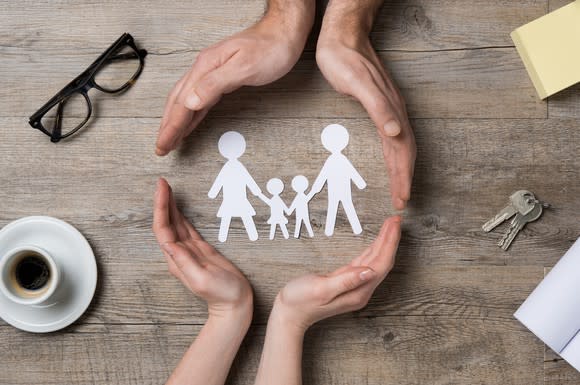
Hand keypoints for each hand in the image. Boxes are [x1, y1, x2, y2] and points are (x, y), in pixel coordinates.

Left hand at [153, 178, 252, 320]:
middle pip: (165, 223)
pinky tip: (177, 206)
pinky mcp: (199, 249)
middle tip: (162, 182)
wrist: (234, 304)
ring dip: (169, 206)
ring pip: (174, 223)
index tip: (162, 189)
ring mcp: (189, 251)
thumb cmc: (222, 294)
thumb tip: (169, 244)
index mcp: (177, 260)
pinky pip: (186, 227)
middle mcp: (179, 254)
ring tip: (166, 188)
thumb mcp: (203, 279)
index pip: (163, 229)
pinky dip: (180, 214)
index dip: (161, 208)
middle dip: (162, 201)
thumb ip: (185, 262)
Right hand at [156, 5, 313, 155]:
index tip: (162, 144)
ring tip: (169, 139)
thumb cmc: (270, 47)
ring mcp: (212, 73)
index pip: (181, 102)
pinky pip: (199, 100)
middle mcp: (205, 69)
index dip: (171, 126)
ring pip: (186, 101)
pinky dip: (191, 115)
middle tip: (161, 147)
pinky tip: (189, 122)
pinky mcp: (221, 78)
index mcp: (206, 67)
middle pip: (177, 102)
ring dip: (176, 122)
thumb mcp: (244, 67)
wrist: (284, 33)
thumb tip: (190, 102)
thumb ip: (215, 84)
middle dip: (167, 126)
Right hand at [273, 216, 400, 331]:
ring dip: (383, 243)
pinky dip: (373, 249)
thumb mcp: (321, 289)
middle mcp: (361, 291)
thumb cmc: (300, 301)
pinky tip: (377, 242)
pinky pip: (366, 263)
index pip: (380, 264)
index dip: (389, 243)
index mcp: (358, 292)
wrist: (289, 314)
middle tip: (395, 220)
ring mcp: (355, 287)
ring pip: (375, 261)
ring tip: (390, 226)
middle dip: (390, 240)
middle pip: (382, 262)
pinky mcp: (347, 282)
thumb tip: (369, 271)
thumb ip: (346, 280)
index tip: (394, 225)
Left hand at [316, 7, 415, 209]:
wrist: (342, 35)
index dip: (403, 176)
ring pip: (400, 145)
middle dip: (405, 178)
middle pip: (405, 151)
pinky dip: (393, 154)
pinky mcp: (380, 105)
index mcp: (391, 109)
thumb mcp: (358, 84)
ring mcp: (389, 108)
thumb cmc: (345, 59)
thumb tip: (396, 133)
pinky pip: (392, 136)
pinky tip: (390, 160)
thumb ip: (379, 108)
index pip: (402, 150)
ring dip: (401, 168)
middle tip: (402, 201)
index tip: (403, 198)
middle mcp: (394, 111)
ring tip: (400, 188)